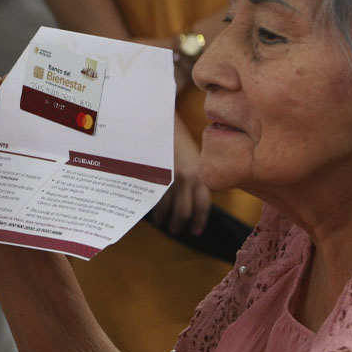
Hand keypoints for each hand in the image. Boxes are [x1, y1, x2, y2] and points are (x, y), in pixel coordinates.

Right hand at [148, 115, 210, 235]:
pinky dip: (150, 207)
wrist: (161, 119)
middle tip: (175, 230)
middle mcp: (186, 177)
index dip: (199, 221)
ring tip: (160, 222)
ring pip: (165, 208)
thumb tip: (192, 198)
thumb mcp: (191, 158)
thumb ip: (194, 177)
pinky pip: (152, 198)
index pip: (203, 204)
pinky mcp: (153, 175)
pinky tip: (148, 209)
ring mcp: (169, 177)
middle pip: (184, 211)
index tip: (195, 232)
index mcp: (199, 173)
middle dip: (179, 224)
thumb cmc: (176, 139)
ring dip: (163, 219)